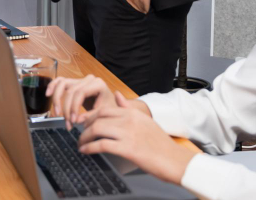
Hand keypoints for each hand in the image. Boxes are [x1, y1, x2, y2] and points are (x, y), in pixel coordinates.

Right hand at [46, 74, 117, 128]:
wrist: (111, 108)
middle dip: (67, 108)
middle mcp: (88, 79)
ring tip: (57, 114)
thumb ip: (91, 117)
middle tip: (68, 123)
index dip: (74, 107)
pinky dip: (52, 86)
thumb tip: (76, 120)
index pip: (80, 93)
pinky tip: (48, 94)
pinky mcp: (73, 83)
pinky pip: (60, 81)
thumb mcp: (103, 114)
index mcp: (98, 84)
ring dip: (57, 100)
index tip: (74, 121)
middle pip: (71, 91)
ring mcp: (80, 79)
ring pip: (62, 84)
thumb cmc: (109, 111)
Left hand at [78, 92, 197, 185]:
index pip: (104, 109)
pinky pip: (101, 145)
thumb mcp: (145, 120)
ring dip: (84, 137)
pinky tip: (85, 151)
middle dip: (84, 126)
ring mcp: (128, 133)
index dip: (90, 116)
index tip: (84, 122)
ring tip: (80, 143)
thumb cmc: (161, 144)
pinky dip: (89, 147)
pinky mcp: (127, 148)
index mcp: (133, 113)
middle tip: (80, 133)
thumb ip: (129, 108)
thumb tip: (116, 95)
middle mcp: (129, 120)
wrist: (175, 160)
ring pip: (96, 129)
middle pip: (97, 118)